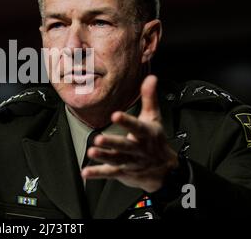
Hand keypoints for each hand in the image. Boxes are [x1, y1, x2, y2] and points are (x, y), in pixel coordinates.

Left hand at [81, 75, 177, 192]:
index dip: (127, 121)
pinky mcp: (122, 171)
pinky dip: (97, 173)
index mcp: (145, 134)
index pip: (137, 127)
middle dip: (112, 143)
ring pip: (116, 159)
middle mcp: (138, 149)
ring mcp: (130, 162)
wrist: (165, 170)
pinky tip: (85, 172)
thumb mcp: (154, 118)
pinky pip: (109, 173)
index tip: (115, 115)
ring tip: (91, 152)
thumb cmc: (155, 140)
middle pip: (124, 146)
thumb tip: (151, 77)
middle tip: (99, 138)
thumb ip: (149, 97)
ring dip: (103, 157)